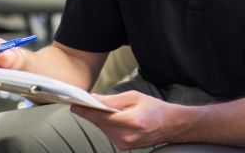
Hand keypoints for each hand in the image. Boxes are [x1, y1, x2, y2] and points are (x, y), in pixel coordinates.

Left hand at [71, 90, 185, 149]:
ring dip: (100, 119)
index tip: (74, 104)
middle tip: (84, 101)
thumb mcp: (135, 97)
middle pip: (100, 123)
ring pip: (103, 129)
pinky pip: (109, 133)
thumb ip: (113, 99)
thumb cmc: (154, 108)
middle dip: (92, 112)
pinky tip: (111, 117)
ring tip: (102, 108)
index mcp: (131, 121)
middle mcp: (126, 136)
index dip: (86, 110)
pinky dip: (107, 125)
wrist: (169, 124)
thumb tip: (94, 98)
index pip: (101, 116)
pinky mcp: (124, 147)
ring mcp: (124, 144)